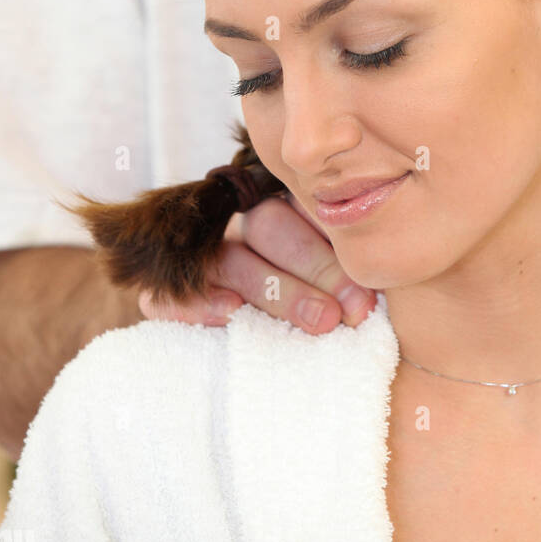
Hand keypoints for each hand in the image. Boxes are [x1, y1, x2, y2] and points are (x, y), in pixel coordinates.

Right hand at [138, 192, 375, 331]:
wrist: (223, 335)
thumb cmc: (306, 305)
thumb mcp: (329, 285)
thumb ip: (346, 280)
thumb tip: (379, 297)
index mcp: (281, 206)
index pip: (305, 208)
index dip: (336, 249)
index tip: (368, 295)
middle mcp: (239, 224)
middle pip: (271, 226)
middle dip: (317, 270)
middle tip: (351, 311)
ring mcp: (199, 254)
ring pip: (233, 256)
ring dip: (277, 290)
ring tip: (321, 322)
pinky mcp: (161, 290)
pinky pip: (173, 290)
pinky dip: (201, 301)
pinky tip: (232, 314)